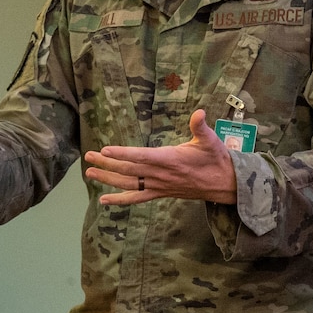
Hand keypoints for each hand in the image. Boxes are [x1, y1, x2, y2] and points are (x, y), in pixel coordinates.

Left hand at [86, 110, 238, 206]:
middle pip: (129, 170)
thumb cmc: (216, 159)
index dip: (123, 154)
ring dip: (108, 179)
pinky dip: (120, 199)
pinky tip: (105, 200)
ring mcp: (159, 186)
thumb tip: (199, 112)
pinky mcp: (160, 193)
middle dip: (107, 164)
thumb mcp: (210, 140)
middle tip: (89, 157)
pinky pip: (137, 198)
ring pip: (128, 184)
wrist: (223, 184)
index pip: (142, 157)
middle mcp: (161, 175)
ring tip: (90, 174)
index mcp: (170, 160)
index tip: (105, 151)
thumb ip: (201, 126)